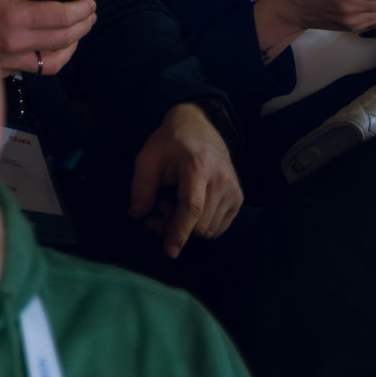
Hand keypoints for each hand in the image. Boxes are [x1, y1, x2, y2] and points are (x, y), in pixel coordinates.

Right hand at [0, 0, 96, 76]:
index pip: (61, 15)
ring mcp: (10, 60)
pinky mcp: (7, 70)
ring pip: (56, 60)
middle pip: (64, 37)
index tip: (89, 0)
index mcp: (13, 16)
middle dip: (84, 23)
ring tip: (80, 28)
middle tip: (89, 11)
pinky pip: (41, 69)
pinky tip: (60, 45)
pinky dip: (57, 58)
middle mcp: (13, 43)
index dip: (82, 8)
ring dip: (74, 43)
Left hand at [129, 103, 242, 257]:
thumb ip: (140, 187)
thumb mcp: (147, 157)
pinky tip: (190, 208)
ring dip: (188, 227)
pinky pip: (219, 227)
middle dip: (173, 227)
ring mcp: (233, 189)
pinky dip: (201, 226)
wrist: (198, 126)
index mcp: (197, 166)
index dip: (179, 232)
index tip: (170, 251)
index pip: (192, 208)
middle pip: (199, 224)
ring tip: (174, 203)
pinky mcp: (238, 197)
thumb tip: (137, 214)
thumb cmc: (170, 142)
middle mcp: (221, 179)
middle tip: (157, 210)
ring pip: (209, 230)